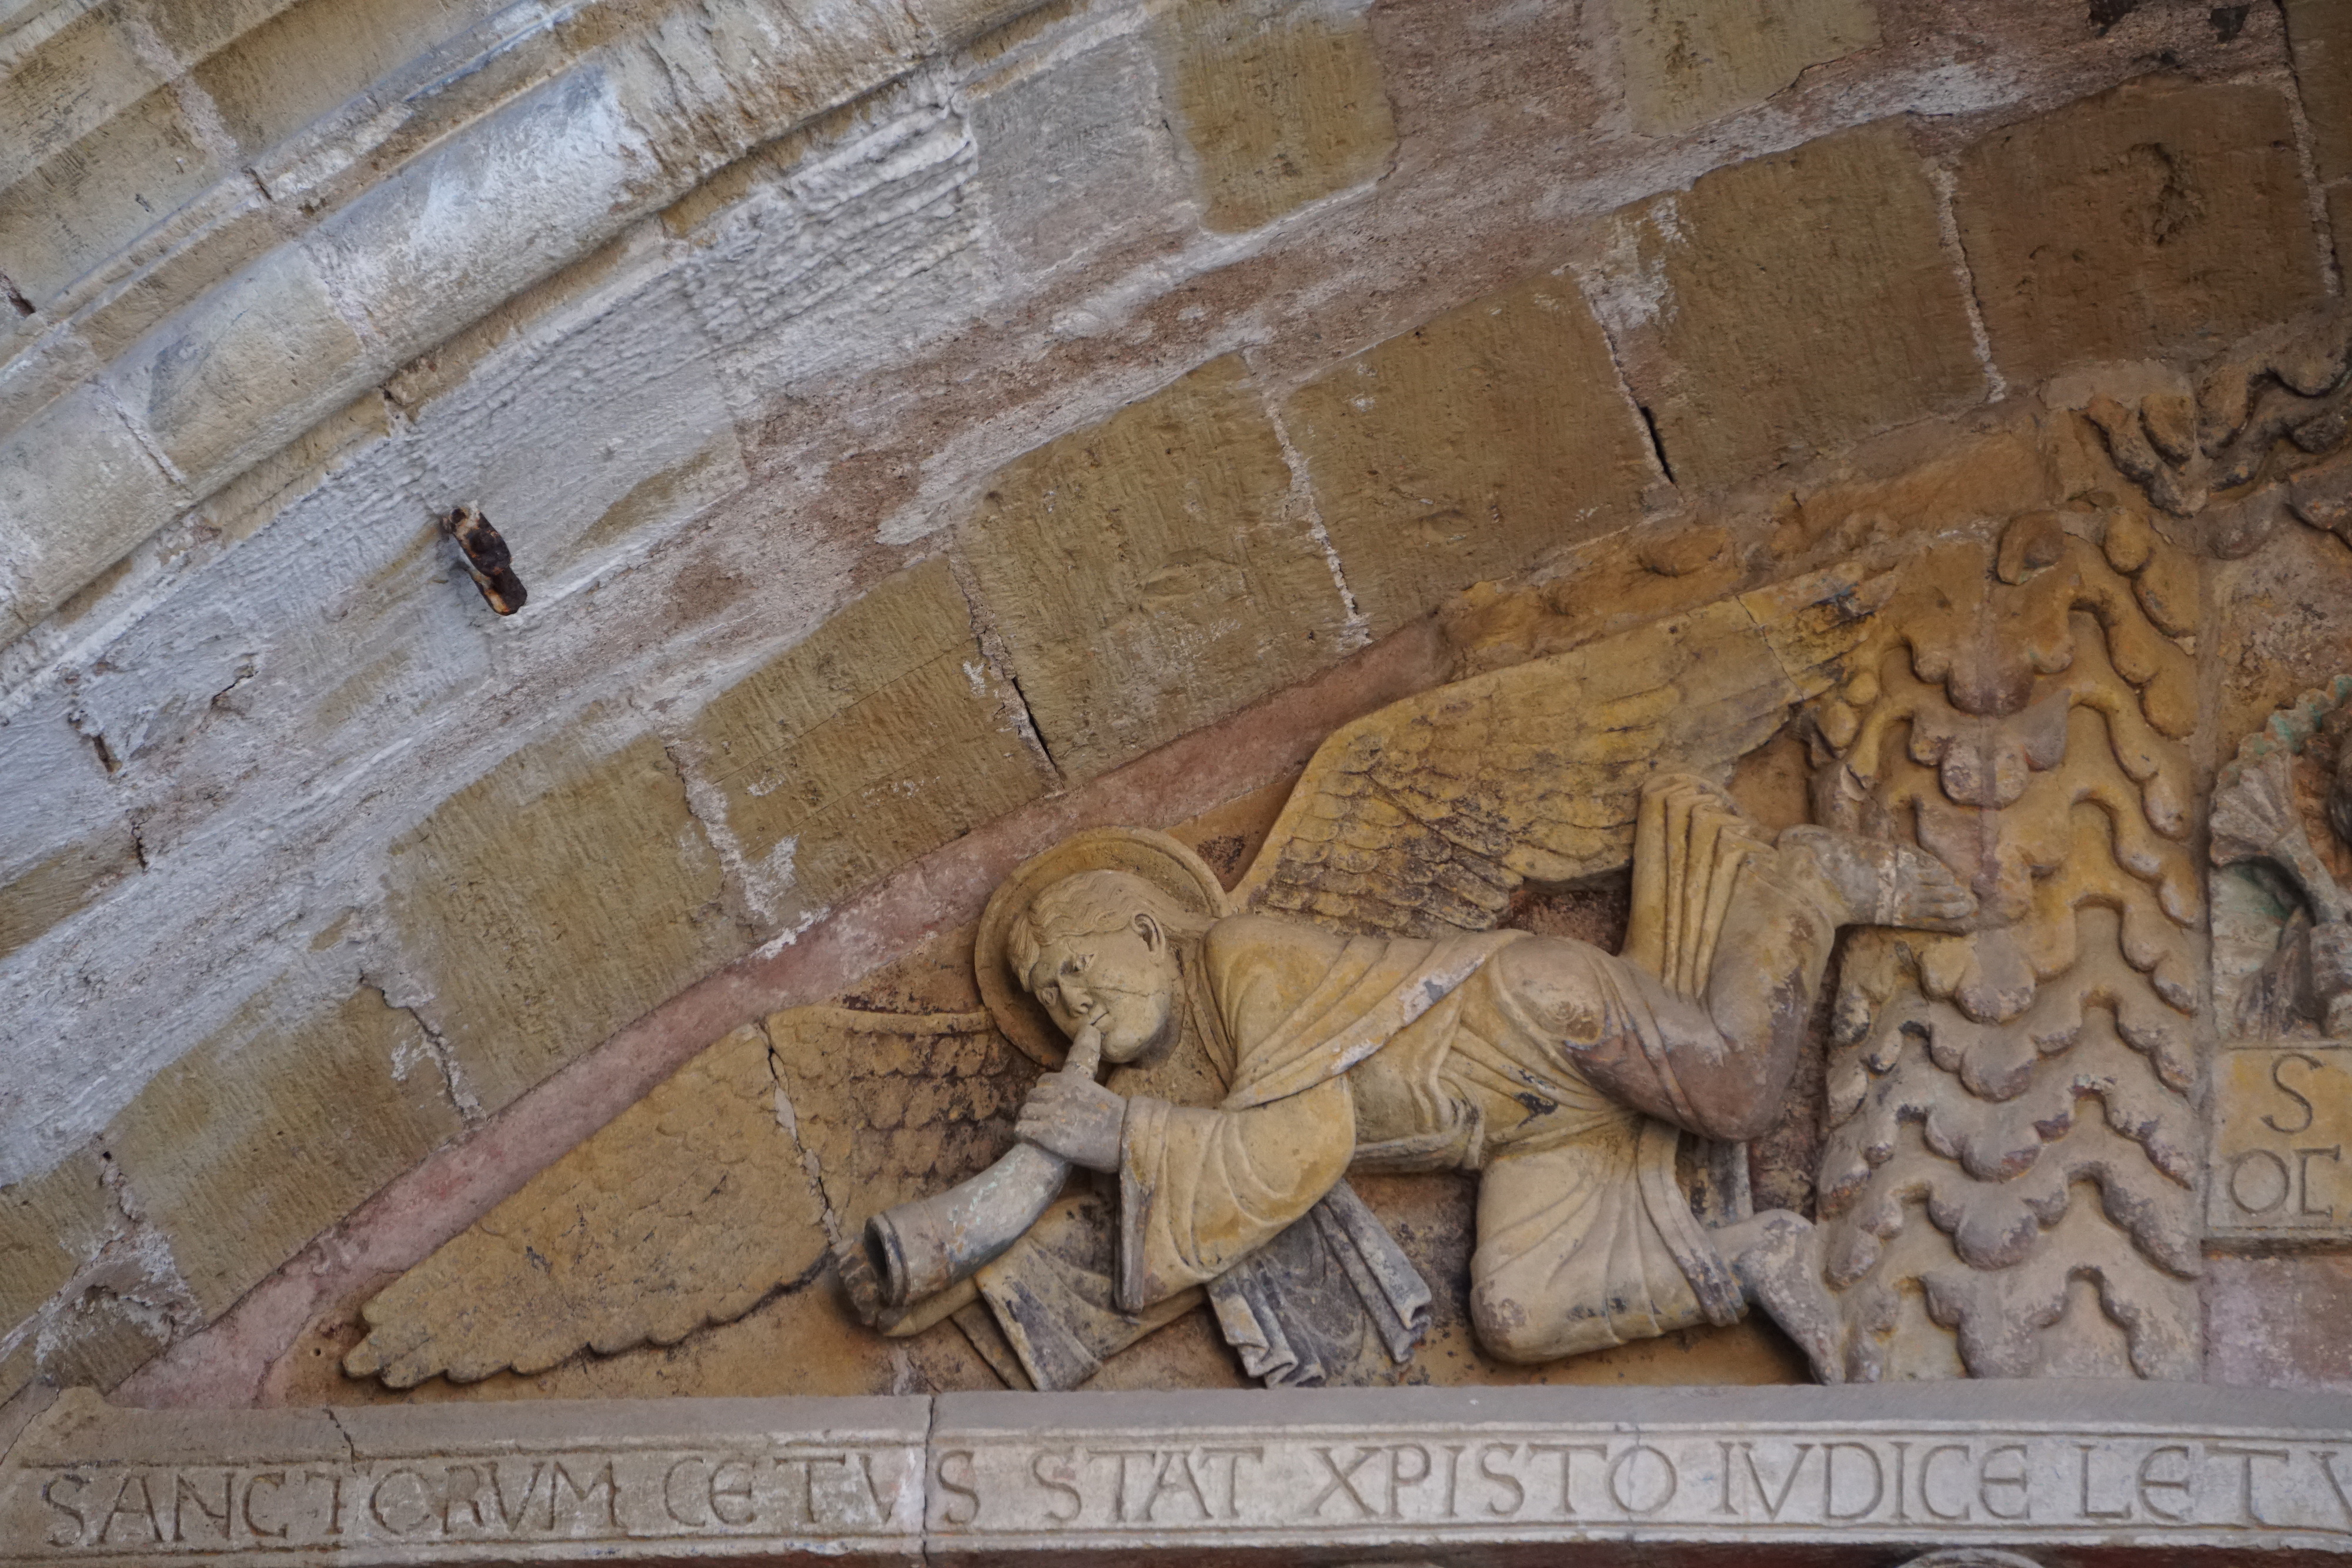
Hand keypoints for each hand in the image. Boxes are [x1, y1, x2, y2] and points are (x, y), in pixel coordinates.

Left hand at [1015, 1019, 1123, 1171]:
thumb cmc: (1118, 1120)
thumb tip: (1075, 1105)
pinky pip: (1022, 1129)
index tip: (1048, 1105)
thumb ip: (1079, 1094)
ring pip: (1024, 1112)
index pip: (1043, 1081)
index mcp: (1069, 1080)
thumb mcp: (1096, 1095)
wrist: (1125, 1136)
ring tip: (1034, 1132)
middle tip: (1041, 1122)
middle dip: (1035, 1108)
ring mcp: (1050, 1113)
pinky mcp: (1046, 1133)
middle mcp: (1057, 1093)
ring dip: (1028, 1121)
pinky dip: (1023, 1133)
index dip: (1043, 1095)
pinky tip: (1030, 1140)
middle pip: (1031, 1097)